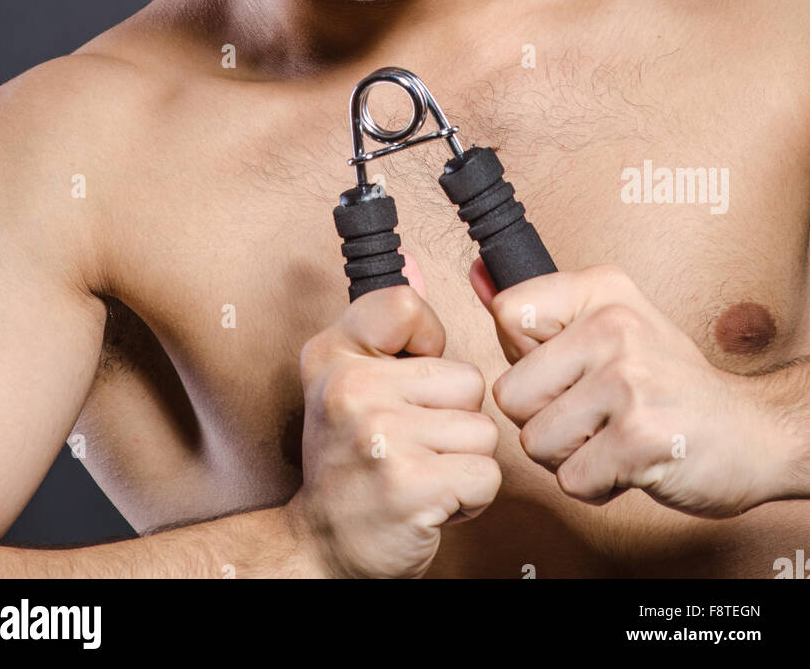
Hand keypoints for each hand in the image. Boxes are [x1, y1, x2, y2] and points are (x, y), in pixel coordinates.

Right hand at [295, 255, 500, 577]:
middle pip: (467, 380)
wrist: (322, 543)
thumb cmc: (346, 459)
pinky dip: (471, 495)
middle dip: (455, 417)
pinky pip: (487, 474)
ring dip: (464, 459)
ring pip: (482, 430)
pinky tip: (434, 500)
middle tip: (414, 442)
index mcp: (332, 354)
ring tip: (423, 471)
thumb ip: (385, 324)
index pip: (407, 307)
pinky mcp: (410, 487)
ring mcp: (380, 438)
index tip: (404, 379)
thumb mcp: (349, 379)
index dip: (426, 344)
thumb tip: (414, 265)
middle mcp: (350, 390)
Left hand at [471, 261, 794, 516]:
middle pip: (510, 392)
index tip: (568, 367)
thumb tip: (477, 277)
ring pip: (535, 441)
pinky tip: (628, 462)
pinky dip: (595, 485)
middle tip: (590, 415)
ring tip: (610, 437)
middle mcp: (613, 325)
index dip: (525, 357)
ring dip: (569, 456)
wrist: (751, 432)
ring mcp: (628, 380)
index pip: (507, 313)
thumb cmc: (669, 382)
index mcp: (601, 289)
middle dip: (541, 419)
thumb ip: (539, 310)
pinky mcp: (640, 437)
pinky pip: (571, 479)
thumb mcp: (610, 323)